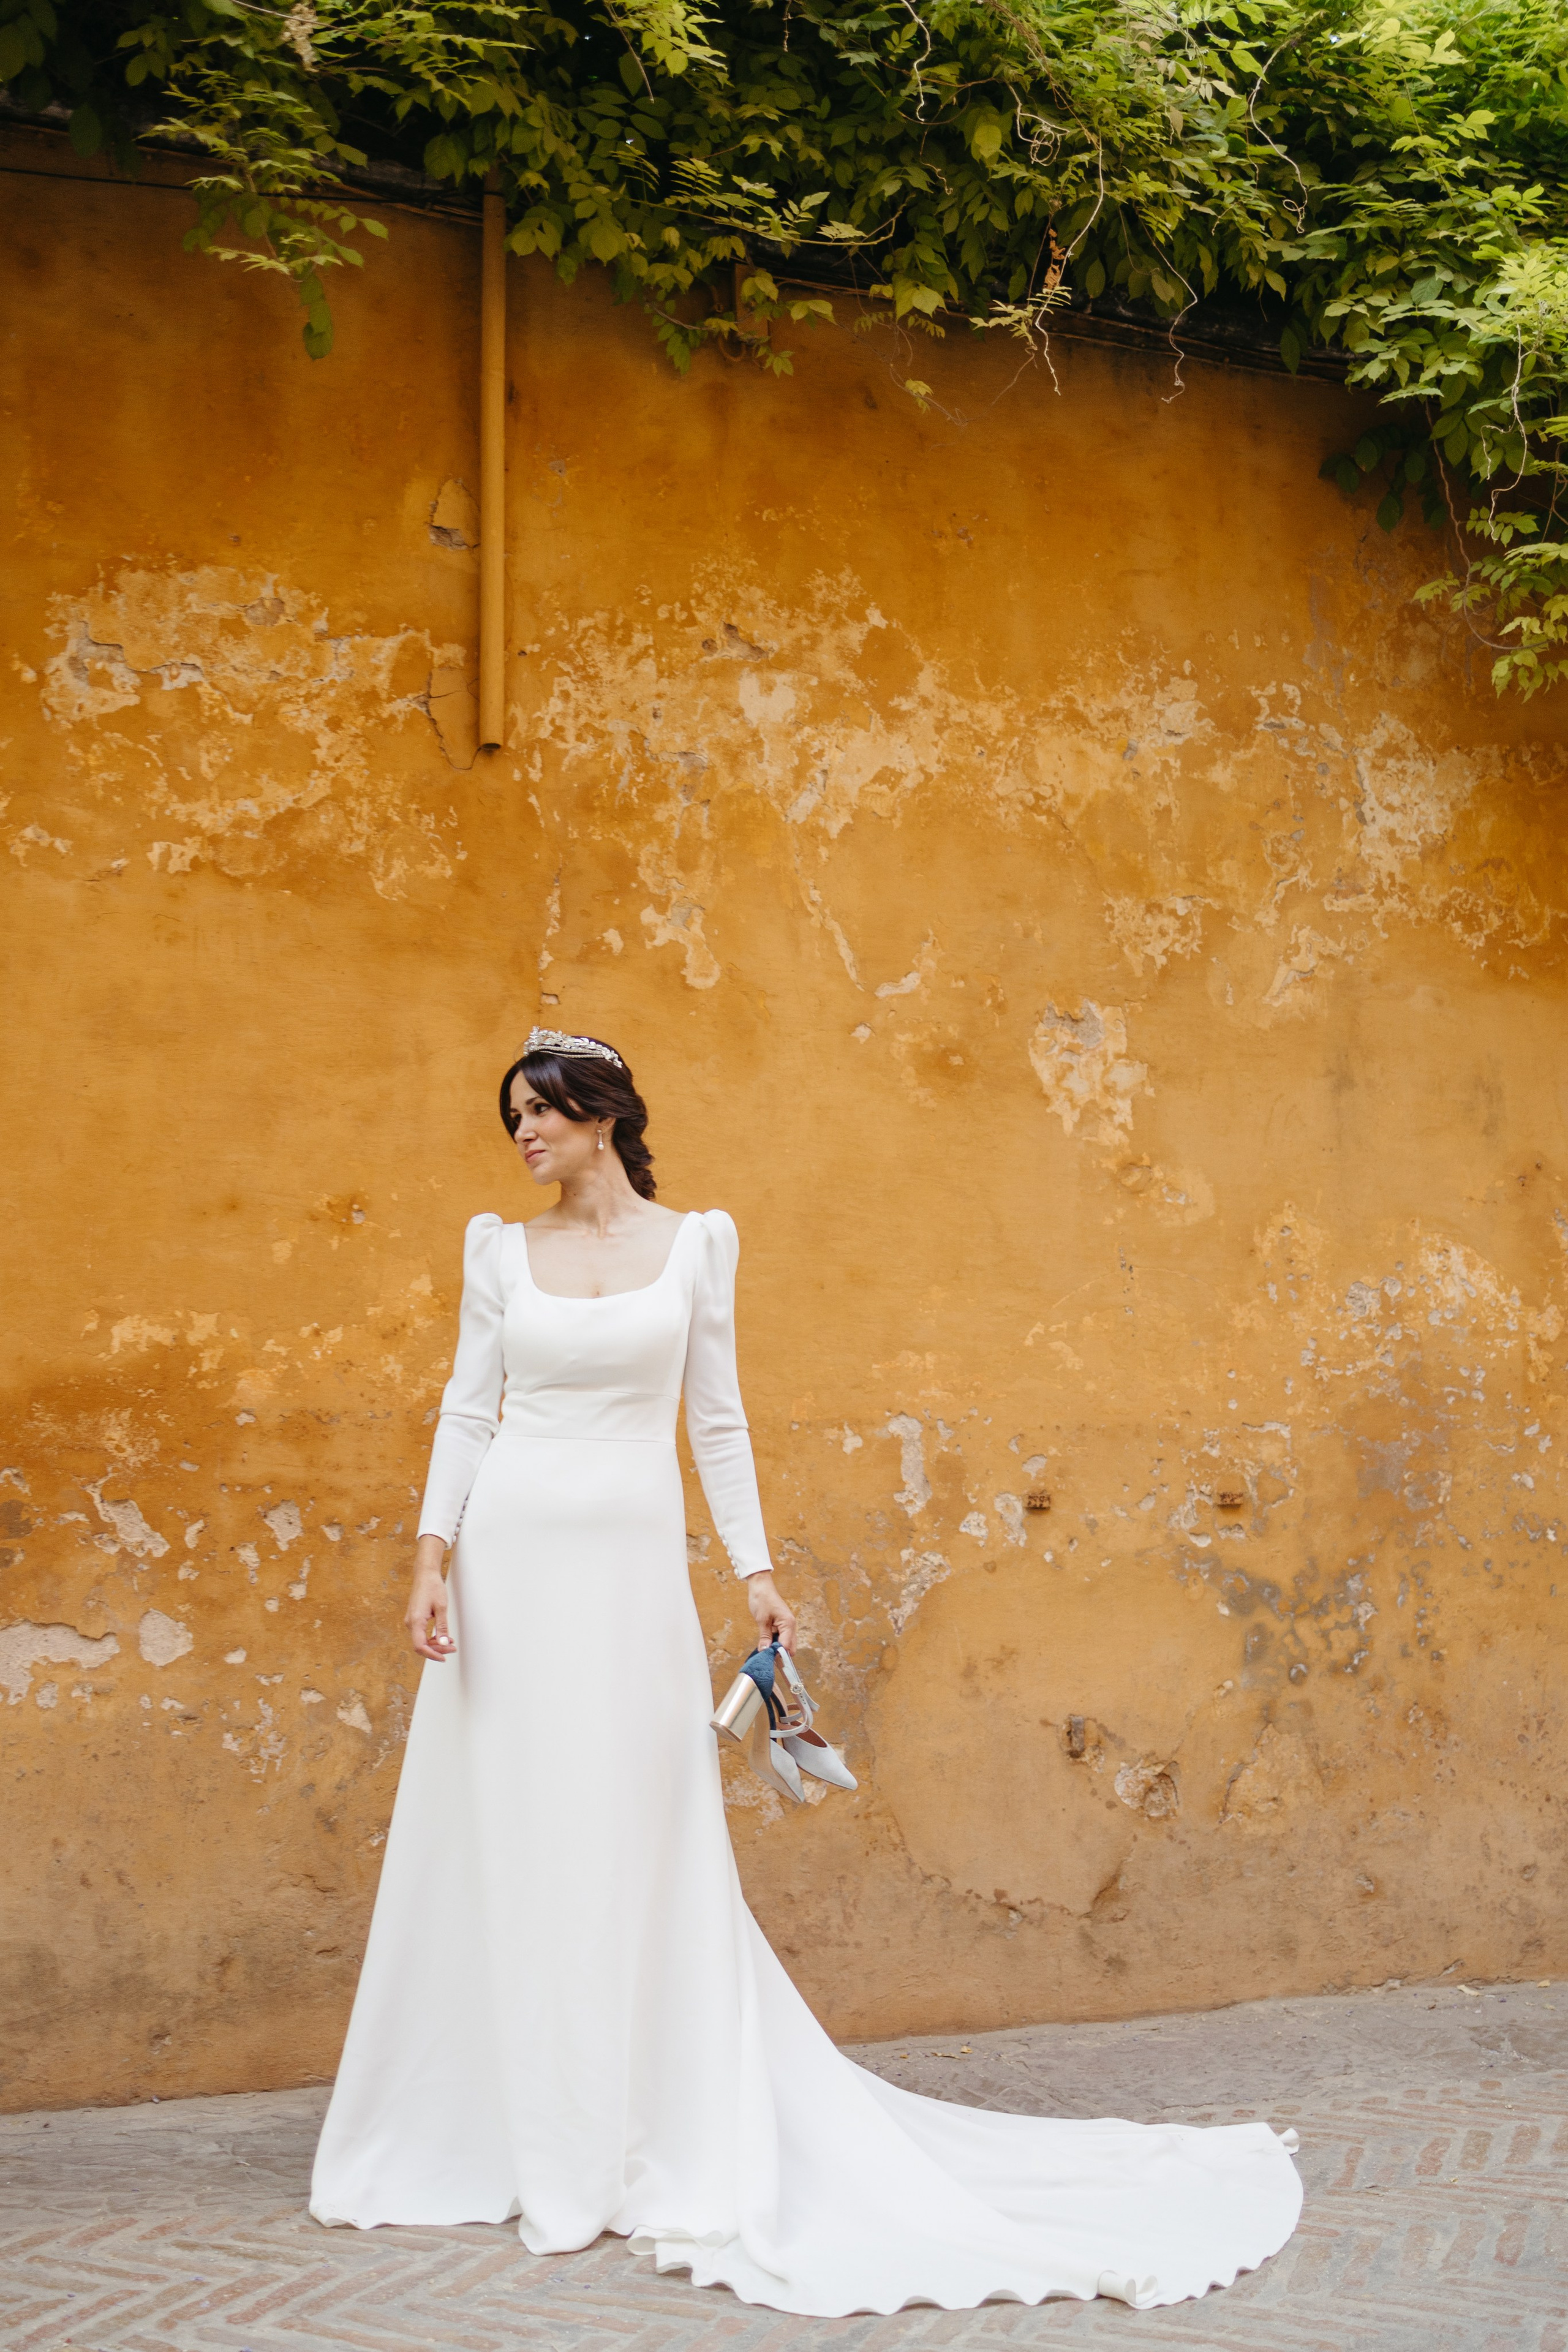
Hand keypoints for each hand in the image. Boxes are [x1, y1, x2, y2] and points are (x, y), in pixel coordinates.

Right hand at [406, 1535, 454, 1660]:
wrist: (425, 1574)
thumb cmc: (432, 1587)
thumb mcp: (441, 1607)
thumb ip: (442, 1627)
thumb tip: (444, 1643)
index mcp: (415, 1620)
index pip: (420, 1646)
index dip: (432, 1654)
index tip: (443, 1657)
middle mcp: (410, 1622)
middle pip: (421, 1645)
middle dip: (437, 1650)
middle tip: (452, 1648)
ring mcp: (411, 1621)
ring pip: (421, 1640)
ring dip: (435, 1645)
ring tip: (450, 1643)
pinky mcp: (414, 1619)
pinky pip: (421, 1634)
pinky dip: (431, 1638)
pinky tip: (443, 1637)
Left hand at [745, 1570, 795, 1653]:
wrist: (761, 1586)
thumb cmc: (762, 1599)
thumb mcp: (762, 1620)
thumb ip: (765, 1637)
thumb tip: (765, 1651)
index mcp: (788, 1624)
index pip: (787, 1646)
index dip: (778, 1654)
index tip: (768, 1659)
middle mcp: (791, 1626)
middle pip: (790, 1647)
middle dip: (780, 1654)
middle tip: (766, 1657)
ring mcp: (787, 1626)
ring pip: (786, 1644)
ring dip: (777, 1648)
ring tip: (765, 1651)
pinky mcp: (782, 1625)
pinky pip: (781, 1638)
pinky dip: (775, 1643)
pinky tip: (766, 1644)